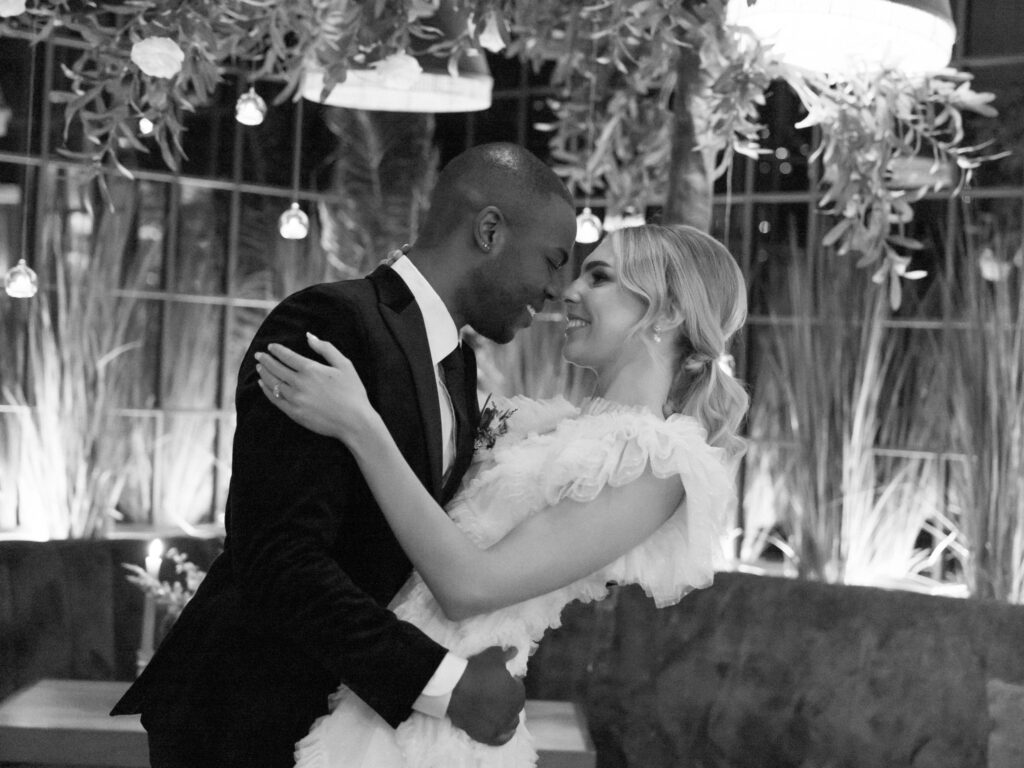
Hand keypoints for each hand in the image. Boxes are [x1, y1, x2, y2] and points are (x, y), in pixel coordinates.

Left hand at [255, 332, 373, 442]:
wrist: (354, 421)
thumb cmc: (353, 392)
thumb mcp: (344, 365)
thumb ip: (326, 348)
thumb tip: (309, 336)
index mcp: (311, 369)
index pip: (287, 356)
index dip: (277, 350)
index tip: (270, 347)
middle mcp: (299, 383)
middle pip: (276, 368)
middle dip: (265, 360)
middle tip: (258, 355)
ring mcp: (295, 399)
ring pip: (272, 383)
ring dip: (264, 373)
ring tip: (259, 367)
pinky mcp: (294, 413)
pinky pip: (274, 399)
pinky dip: (266, 390)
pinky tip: (262, 384)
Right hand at [447, 646, 524, 746]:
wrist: (455, 687)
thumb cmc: (476, 670)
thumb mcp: (493, 656)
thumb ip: (506, 654)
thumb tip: (515, 650)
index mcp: (517, 692)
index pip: (518, 688)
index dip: (510, 683)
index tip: (501, 680)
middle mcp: (513, 711)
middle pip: (515, 706)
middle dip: (509, 699)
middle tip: (496, 693)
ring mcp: (501, 725)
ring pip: (511, 723)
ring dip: (508, 716)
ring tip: (498, 710)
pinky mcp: (488, 736)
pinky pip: (501, 739)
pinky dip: (504, 735)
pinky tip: (501, 730)